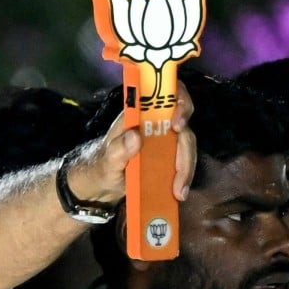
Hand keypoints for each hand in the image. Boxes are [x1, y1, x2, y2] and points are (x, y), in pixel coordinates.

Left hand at [65, 81, 196, 204]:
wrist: (101, 183)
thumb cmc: (101, 165)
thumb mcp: (106, 160)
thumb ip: (118, 149)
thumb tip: (135, 136)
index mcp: (139, 115)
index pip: (165, 94)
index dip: (179, 100)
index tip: (177, 124)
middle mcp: (155, 123)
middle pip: (183, 123)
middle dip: (185, 148)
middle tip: (180, 173)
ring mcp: (164, 139)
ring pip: (186, 145)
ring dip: (186, 168)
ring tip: (178, 191)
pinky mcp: (169, 156)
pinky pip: (184, 161)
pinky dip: (185, 176)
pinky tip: (179, 193)